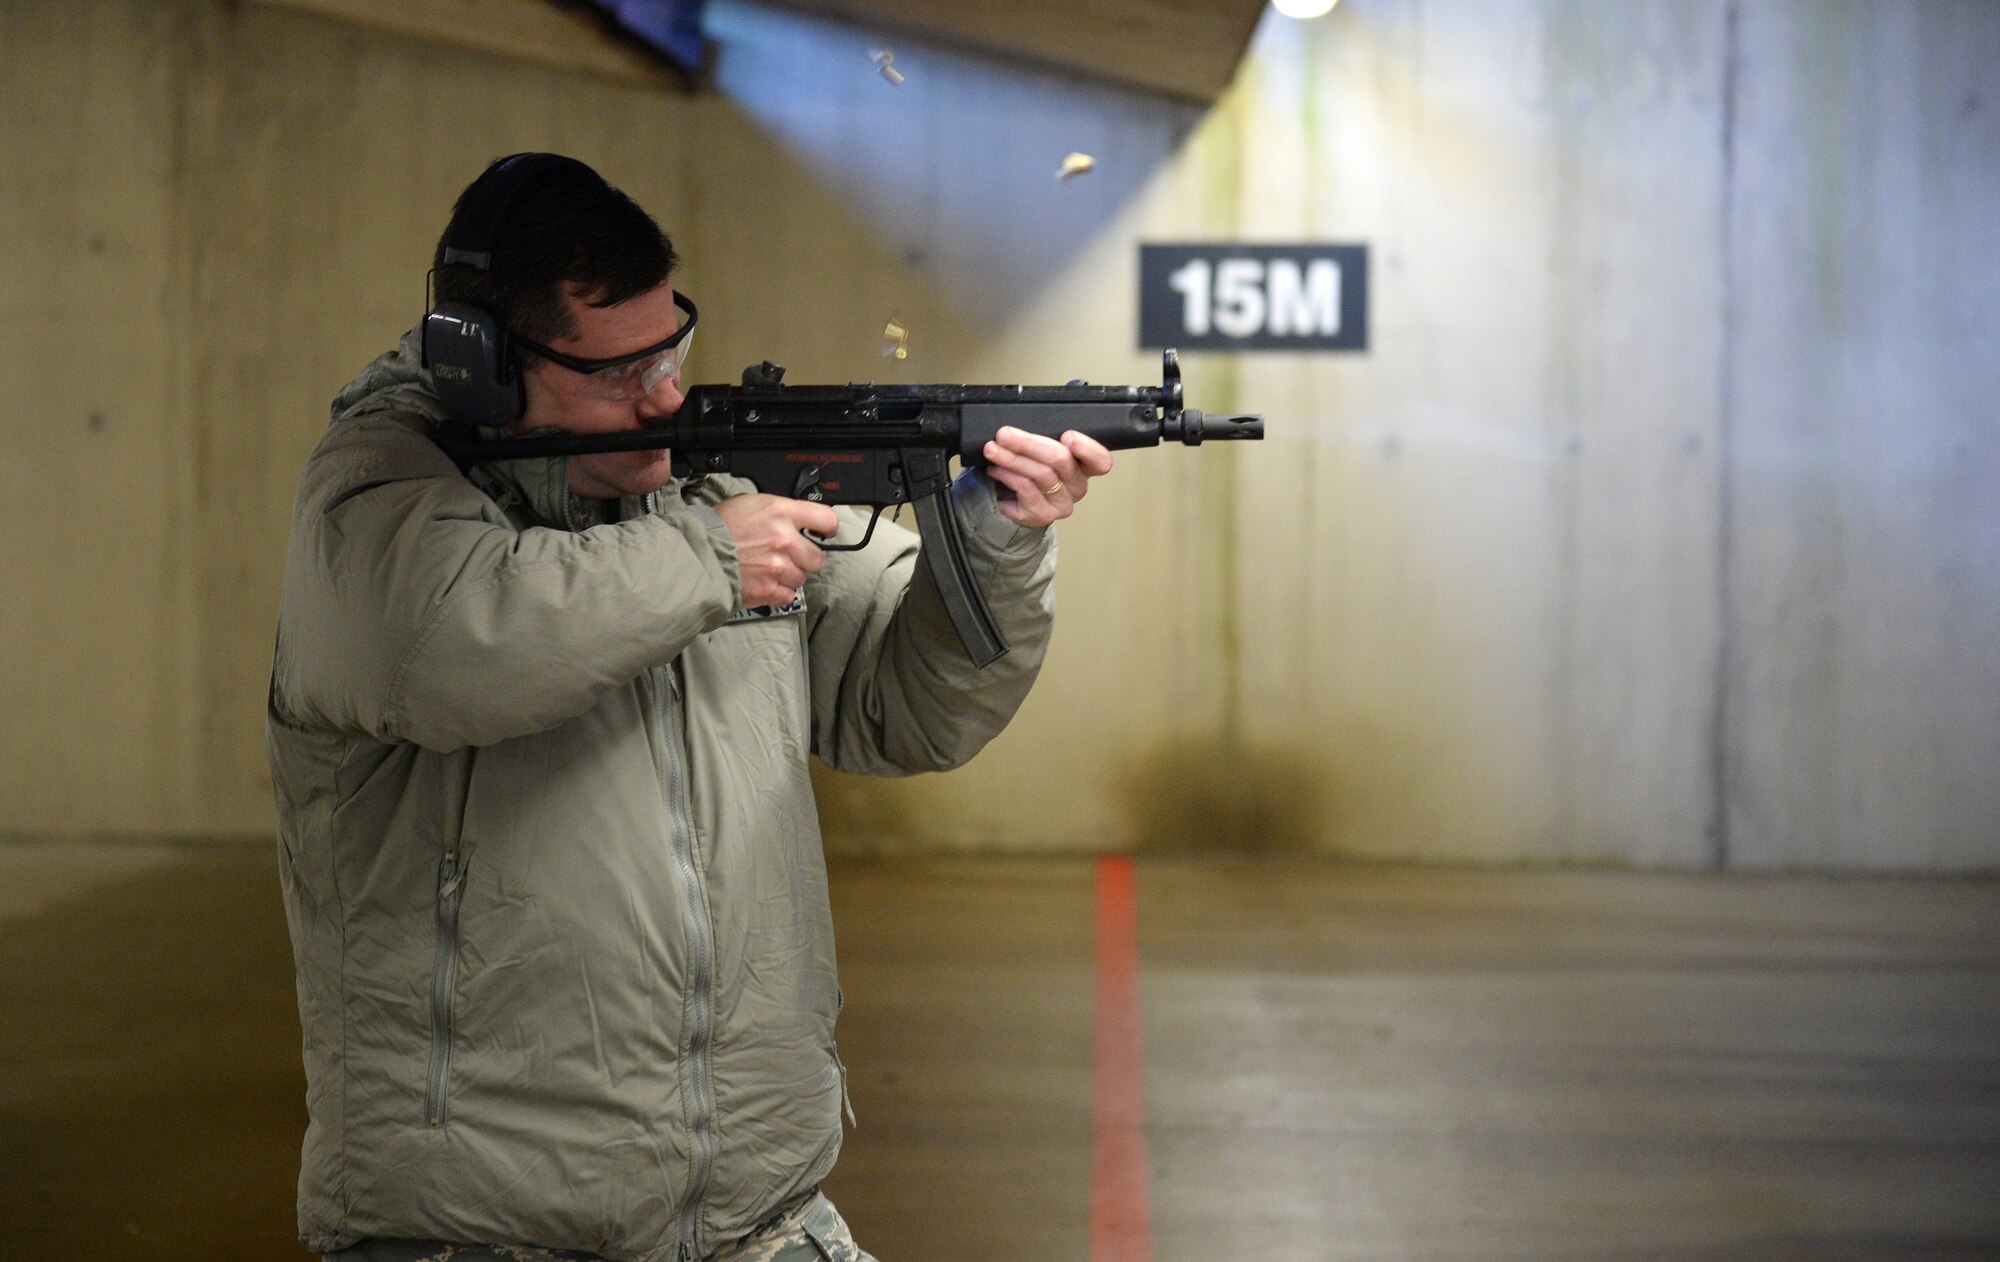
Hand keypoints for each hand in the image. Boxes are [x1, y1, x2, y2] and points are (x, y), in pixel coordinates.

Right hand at [714, 494, 840, 608]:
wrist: (695, 553)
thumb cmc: (716, 527)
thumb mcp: (749, 504)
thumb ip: (777, 512)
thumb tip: (794, 519)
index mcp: (780, 513)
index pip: (826, 519)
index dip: (827, 528)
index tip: (823, 532)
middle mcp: (784, 540)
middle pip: (817, 557)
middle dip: (805, 558)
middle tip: (787, 556)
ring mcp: (778, 567)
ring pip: (801, 578)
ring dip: (789, 576)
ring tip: (767, 569)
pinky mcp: (769, 590)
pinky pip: (788, 595)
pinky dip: (778, 592)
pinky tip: (764, 583)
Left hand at [979, 427, 1115, 528]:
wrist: (1011, 501)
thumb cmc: (1029, 469)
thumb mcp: (1040, 448)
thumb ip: (1046, 433)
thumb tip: (1033, 410)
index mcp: (1085, 466)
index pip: (1100, 460)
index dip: (1087, 448)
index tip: (1068, 436)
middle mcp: (1078, 486)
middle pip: (1061, 460)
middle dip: (1029, 443)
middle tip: (1005, 434)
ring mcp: (1062, 503)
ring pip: (1040, 474)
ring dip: (1012, 458)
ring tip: (993, 449)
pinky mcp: (1043, 515)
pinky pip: (1026, 491)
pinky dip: (1008, 476)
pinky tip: (996, 469)